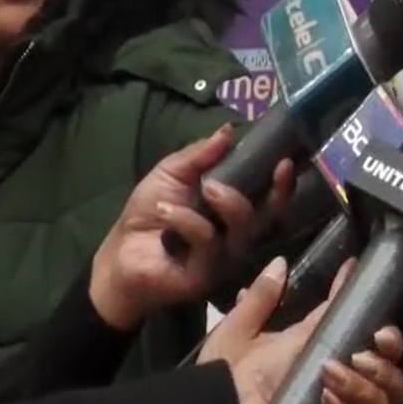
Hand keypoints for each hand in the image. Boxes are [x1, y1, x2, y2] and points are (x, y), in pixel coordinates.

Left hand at [88, 126, 293, 331]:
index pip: (269, 200)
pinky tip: (166, 212)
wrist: (117, 256)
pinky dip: (188, 222)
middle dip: (275, 193)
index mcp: (233, 212)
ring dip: (228, 201)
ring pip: (243, 228)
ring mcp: (224, 258)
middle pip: (269, 217)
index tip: (286, 161)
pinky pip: (208, 242)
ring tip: (206, 186)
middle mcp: (237, 236)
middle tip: (273, 169)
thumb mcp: (172, 174)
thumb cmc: (146, 214)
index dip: (283, 184)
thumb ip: (200, 155)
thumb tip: (228, 130)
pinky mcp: (206, 273)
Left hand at [201, 259, 402, 403]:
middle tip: (375, 339)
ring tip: (334, 371)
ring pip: (388, 395)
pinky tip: (326, 400)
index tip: (365, 281)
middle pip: (391, 364)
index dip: (369, 303)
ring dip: (367, 380)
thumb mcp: (237, 335)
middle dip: (392, 348)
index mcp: (319, 351)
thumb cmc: (223, 385)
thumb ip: (260, 299)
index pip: (358, 325)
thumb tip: (280, 262)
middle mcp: (342, 381)